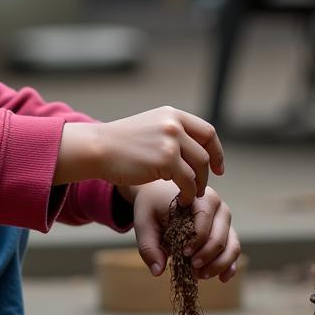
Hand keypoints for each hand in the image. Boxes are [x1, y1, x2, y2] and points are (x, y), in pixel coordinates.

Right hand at [55, 106, 224, 205]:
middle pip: (205, 152)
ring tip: (191, 195)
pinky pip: (187, 181)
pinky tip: (182, 199)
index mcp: (172, 114)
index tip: (217, 167)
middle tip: (202, 187)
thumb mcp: (150, 127)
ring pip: (199, 168)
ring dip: (198, 185)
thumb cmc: (120, 144)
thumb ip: (171, 132)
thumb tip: (194, 148)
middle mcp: (174, 124)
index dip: (216, 151)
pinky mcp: (165, 160)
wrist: (97, 148)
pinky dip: (188, 193)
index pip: (207, 132)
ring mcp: (171, 141)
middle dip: (208, 173)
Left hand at [131, 182, 240, 282]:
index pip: (204, 219)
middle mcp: (218, 208)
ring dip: (218, 264)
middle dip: (207, 256)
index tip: (184, 254)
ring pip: (232, 245)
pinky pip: (233, 250)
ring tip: (200, 275)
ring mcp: (225, 222)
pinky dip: (229, 266)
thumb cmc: (153, 207)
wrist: (160, 196)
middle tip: (192, 269)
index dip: (197, 240)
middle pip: (220, 236)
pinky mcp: (227, 233)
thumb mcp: (144, 223)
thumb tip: (158, 271)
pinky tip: (222, 279)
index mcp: (200, 198)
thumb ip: (149, 246)